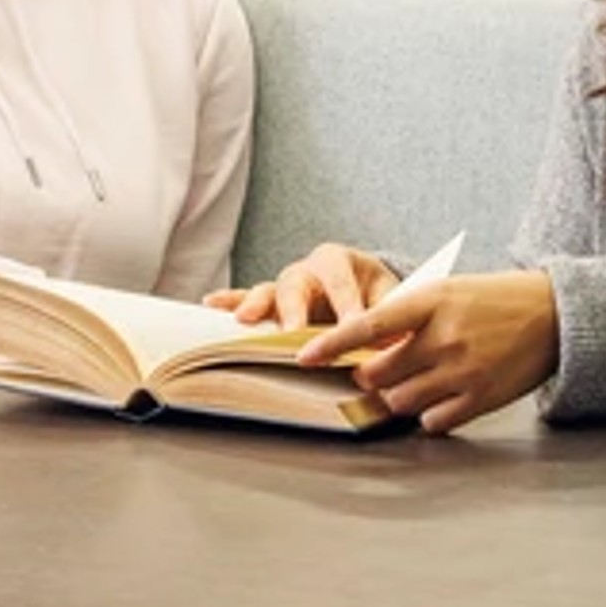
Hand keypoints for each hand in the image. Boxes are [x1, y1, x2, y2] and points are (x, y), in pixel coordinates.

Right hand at [218, 242, 400, 328]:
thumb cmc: (376, 292)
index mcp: (339, 261)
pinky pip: (245, 299)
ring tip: (245, 319)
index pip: (342, 285)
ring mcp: (285, 286)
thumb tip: (394, 345)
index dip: (347, 308)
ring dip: (256, 305)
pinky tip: (212, 304)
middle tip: (294, 332)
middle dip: (295, 309)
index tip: (352, 329)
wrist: (364, 286)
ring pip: (268, 292)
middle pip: (296, 285)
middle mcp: (307, 269)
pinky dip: (230, 301)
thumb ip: (389, 316)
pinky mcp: (271, 302)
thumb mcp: (389, 297)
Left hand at [299, 269, 559, 436]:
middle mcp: (445, 337)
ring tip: (418, 379)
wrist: (553, 315)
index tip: (304, 356)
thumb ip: (407, 316)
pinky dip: (428, 414)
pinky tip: (442, 395)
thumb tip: (364, 348)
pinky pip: (431, 422)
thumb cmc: (494, 300)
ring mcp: (463, 371)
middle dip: (371, 375)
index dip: (333, 343)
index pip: (370, 325)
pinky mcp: (480, 399)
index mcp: (433, 302)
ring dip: (398, 396)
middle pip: (378, 373)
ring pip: (400, 401)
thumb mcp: (449, 291)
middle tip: (381, 368)